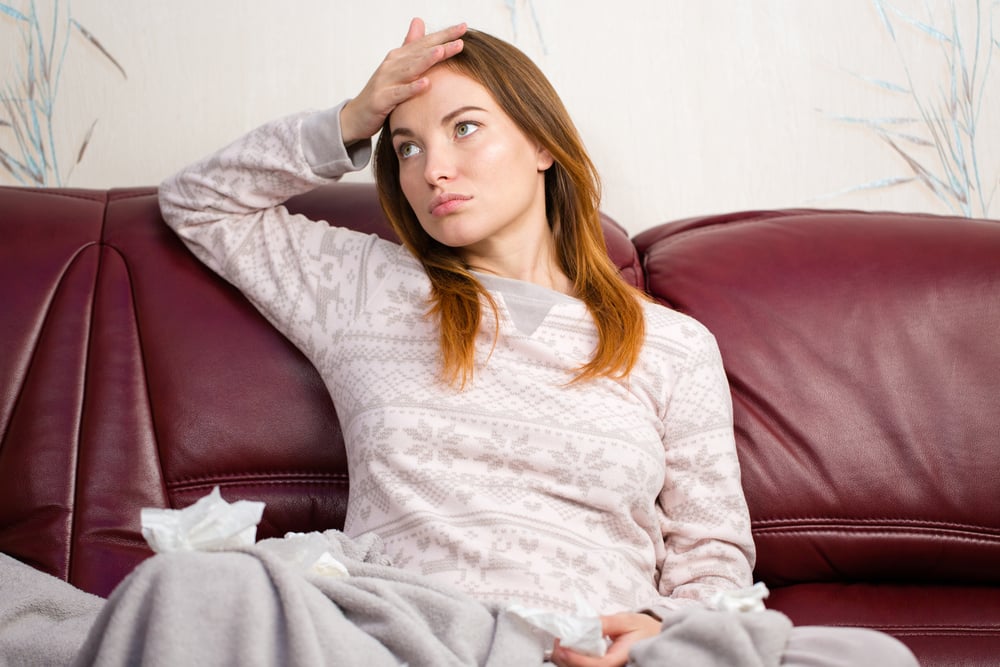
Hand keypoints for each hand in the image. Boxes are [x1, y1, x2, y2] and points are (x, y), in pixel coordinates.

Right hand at [340, 17, 465, 144]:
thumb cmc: (381, 92)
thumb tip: (419, 21)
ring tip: (442, 52)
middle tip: (461, 36)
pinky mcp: (381, 99)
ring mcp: (385, 81)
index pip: (425, 43)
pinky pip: (399, 94)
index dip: (444, 35)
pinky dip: (411, 88)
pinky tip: (425, 84)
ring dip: (426, 60)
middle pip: (420, 52)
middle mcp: (392, 65)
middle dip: (441, 44)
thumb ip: (410, 46)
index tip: (464, 27)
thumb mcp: (397, 68)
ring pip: (409, 69)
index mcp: (399, 57)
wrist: (357, 116)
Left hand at [550, 613, 661, 666]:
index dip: (576, 658)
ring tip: (560, 641)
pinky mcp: (602, 666)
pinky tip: (569, 645)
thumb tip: (585, 624)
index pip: (596, 665)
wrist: (654, 636)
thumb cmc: (643, 629)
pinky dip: (572, 658)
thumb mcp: (626, 621)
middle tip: (557, 639)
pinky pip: (584, 666)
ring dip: (566, 658)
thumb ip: (605, 623)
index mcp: (621, 659)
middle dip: (565, 658)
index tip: (561, 644)